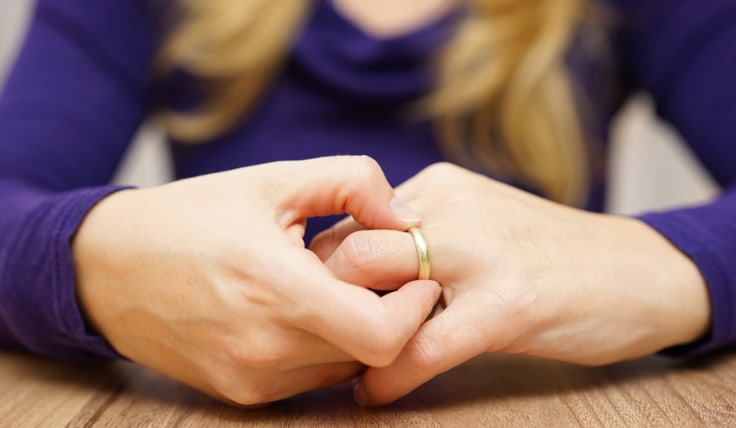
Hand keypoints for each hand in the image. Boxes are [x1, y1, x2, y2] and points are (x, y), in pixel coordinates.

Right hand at [72, 156, 440, 405]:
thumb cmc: (193, 216)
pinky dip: (327, 348)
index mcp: (274, 287)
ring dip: (360, 333)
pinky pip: (312, 378)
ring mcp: (252, 378)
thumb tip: (408, 220)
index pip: (381, 335)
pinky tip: (307, 311)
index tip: (417, 277)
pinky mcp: (242, 393)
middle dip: (393, 316)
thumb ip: (354, 184)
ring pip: (345, 369)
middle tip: (383, 277)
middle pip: (371, 354)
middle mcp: (264, 347)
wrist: (107, 269)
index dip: (414, 309)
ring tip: (338, 290)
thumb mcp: (273, 179)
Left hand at [311, 163, 710, 405]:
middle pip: (349, 245)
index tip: (310, 303)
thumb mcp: (480, 224)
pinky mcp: (510, 303)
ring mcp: (482, 253)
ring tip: (338, 366)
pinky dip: (389, 375)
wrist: (642, 273)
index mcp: (440, 190)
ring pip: (377, 282)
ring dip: (346, 333)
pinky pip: (424, 344)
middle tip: (314, 339)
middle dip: (321, 297)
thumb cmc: (549, 258)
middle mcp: (452, 209)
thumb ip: (421, 236)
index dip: (322, 267)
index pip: (350, 219)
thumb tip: (352, 270)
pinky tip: (375, 393)